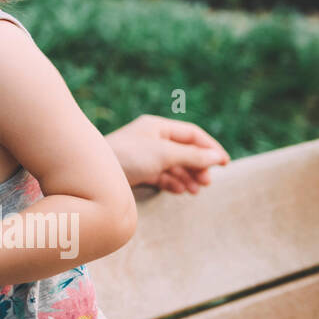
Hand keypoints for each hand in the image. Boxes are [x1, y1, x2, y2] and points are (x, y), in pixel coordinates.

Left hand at [105, 115, 229, 194]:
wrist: (94, 175)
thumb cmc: (128, 156)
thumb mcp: (164, 154)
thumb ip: (192, 156)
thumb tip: (218, 157)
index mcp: (156, 127)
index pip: (191, 134)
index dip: (209, 148)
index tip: (224, 164)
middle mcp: (150, 139)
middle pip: (184, 151)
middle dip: (198, 166)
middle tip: (207, 182)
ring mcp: (143, 156)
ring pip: (174, 165)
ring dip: (187, 177)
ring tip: (195, 191)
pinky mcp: (136, 171)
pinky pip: (161, 176)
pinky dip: (172, 183)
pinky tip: (179, 191)